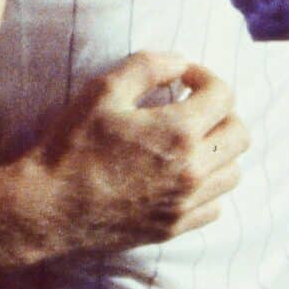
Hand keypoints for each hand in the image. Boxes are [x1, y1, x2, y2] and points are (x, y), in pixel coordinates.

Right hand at [21, 51, 247, 253]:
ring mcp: (186, 203)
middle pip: (240, 134)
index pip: (224, 96)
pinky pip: (216, 205)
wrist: (48, 208)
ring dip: (219, 149)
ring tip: (190, 140)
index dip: (206, 77)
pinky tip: (181, 175)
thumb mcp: (103, 92)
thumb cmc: (72, 146)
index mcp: (178, 132)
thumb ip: (147, 67)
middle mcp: (192, 170)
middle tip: (193, 106)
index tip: (184, 79)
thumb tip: (180, 61)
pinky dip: (208, 186)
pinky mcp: (174, 227)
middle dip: (222, 112)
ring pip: (234, 172)